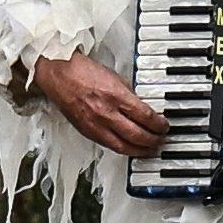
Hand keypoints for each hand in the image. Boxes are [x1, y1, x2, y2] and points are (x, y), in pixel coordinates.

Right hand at [30, 51, 167, 155]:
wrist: (58, 73)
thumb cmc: (82, 71)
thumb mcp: (114, 77)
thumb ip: (129, 94)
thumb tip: (142, 107)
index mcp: (116, 96)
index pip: (146, 117)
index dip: (159, 124)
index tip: (164, 126)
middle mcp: (107, 113)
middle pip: (138, 135)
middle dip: (153, 140)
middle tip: (161, 140)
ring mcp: (96, 125)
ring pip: (124, 147)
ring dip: (140, 151)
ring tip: (149, 150)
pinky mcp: (88, 132)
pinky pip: (110, 146)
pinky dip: (123, 149)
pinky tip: (130, 149)